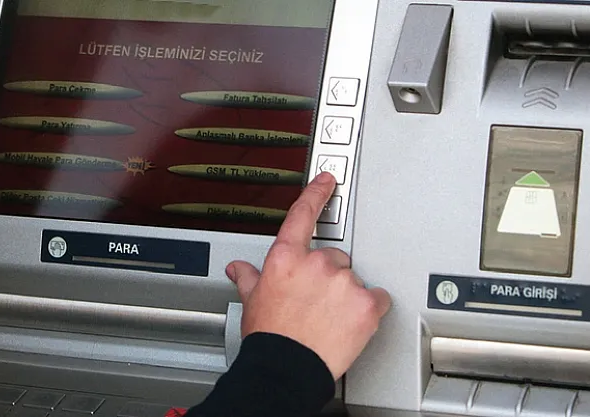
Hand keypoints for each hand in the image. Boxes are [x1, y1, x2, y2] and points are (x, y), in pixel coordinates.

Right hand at [226, 172, 390, 379]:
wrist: (287, 368)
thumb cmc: (269, 336)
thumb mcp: (252, 301)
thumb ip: (248, 277)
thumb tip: (237, 268)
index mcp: (287, 258)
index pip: (303, 215)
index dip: (316, 193)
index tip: (328, 179)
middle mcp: (316, 263)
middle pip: (334, 257)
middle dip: (329, 276)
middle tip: (318, 301)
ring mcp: (344, 282)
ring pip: (355, 280)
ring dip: (347, 294)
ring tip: (331, 318)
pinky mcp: (367, 304)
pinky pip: (379, 298)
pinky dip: (371, 309)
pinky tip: (352, 323)